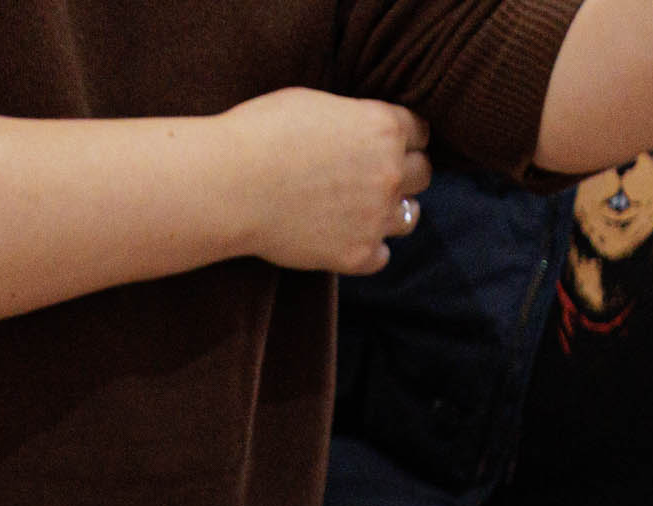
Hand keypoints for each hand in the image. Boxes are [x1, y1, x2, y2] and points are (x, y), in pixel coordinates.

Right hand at [213, 89, 428, 275]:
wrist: (230, 184)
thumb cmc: (260, 133)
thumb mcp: (316, 104)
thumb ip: (353, 119)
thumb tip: (361, 130)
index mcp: (383, 127)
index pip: (420, 132)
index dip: (404, 137)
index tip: (389, 144)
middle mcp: (390, 172)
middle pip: (422, 174)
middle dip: (403, 172)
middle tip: (375, 176)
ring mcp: (376, 217)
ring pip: (409, 216)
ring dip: (392, 211)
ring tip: (366, 209)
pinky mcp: (357, 254)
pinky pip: (382, 255)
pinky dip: (368, 248)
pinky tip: (346, 237)